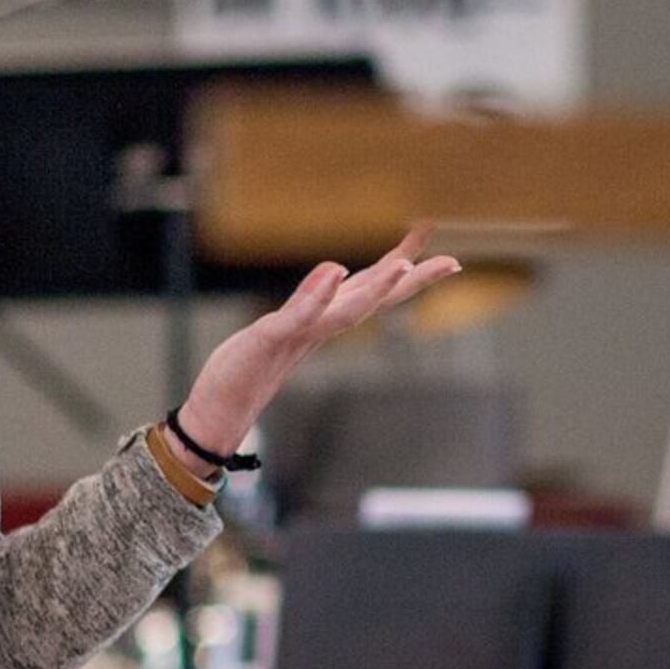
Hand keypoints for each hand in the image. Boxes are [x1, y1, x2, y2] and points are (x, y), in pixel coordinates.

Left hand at [175, 227, 461, 458]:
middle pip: (372, 300)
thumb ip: (308, 302)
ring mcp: (298, 334)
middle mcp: (319, 327)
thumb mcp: (280, 326)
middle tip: (451, 263)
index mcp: (324, 321)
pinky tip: (337, 270)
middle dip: (411, 281)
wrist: (218, 410)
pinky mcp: (270, 339)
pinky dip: (319, 294)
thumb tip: (339, 272)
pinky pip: (299, 314)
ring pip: (346, 310)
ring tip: (404, 265)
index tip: (443, 258)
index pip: (370, 291)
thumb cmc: (247, 370)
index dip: (405, 273)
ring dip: (376, 289)